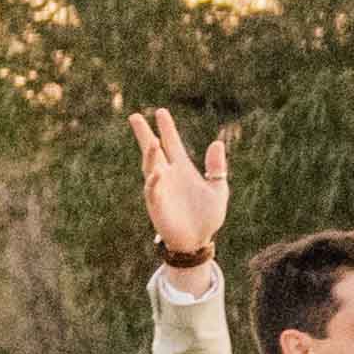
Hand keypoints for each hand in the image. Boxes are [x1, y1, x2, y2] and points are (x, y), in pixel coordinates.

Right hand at [130, 108, 229, 261]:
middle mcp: (168, 176)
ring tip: (154, 140)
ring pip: (150, 168)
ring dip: (150, 155)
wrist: (199, 241)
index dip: (167, 128)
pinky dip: (153, 182)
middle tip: (135, 116)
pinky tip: (156, 172)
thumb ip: (217, 167)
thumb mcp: (218, 188)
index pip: (173, 144)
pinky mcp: (157, 206)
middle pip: (154, 151)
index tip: (160, 111)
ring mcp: (161, 190)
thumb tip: (217, 142)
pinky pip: (152, 191)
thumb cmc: (207, 216)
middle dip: (145, 135)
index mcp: (183, 170)